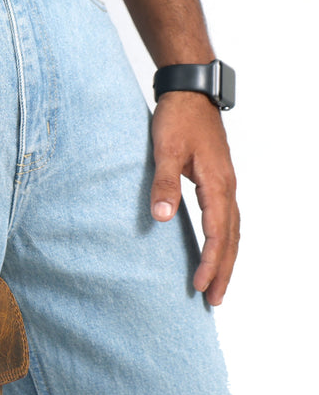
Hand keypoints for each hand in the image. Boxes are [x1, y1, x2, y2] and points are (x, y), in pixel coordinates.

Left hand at [150, 92, 238, 304]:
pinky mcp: (218, 180)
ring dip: (226, 258)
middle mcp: (227, 188)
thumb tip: (163, 218)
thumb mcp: (164, 150)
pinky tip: (215, 250)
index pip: (217, 233)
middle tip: (215, 300)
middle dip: (224, 270)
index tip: (201, 286)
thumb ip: (163, 184)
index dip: (210, 262)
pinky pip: (226, 219)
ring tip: (217, 285)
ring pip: (231, 230)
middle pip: (230, 238)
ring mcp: (225, 184)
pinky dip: (223, 240)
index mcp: (217, 184)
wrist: (190, 93)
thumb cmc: (177, 119)